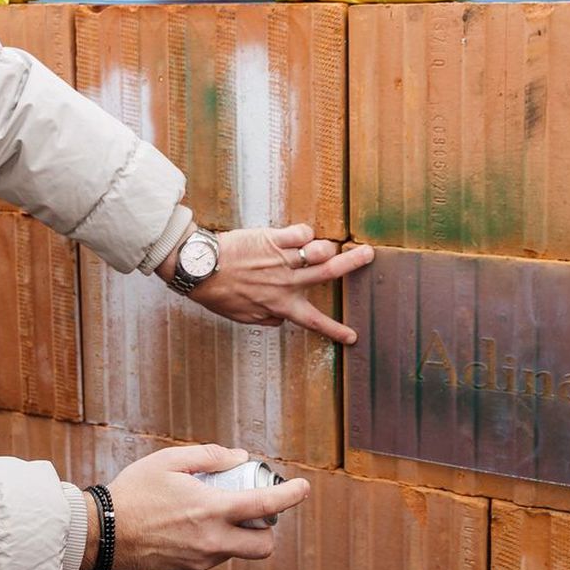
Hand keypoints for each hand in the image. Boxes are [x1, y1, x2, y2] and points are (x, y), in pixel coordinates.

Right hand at [82, 443, 309, 569]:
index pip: (265, 507)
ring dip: (233, 534)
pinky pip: (210, 558)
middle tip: (249, 509)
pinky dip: (210, 543)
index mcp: (210, 510)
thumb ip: (209, 456)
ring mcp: (199, 562)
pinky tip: (183, 526)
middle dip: (266, 529)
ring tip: (204, 512)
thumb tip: (239, 458)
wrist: (101, 532)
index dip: (291, 496)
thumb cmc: (133, 491)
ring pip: (235, 552)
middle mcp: (211, 542)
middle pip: (263, 546)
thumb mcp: (169, 461)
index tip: (303, 488)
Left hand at [181, 223, 372, 344]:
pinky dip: (306, 232)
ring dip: (329, 247)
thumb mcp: (243, 316)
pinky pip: (300, 232)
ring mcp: (281, 258)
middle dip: (353, 263)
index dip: (335, 330)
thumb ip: (266, 319)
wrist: (201, 268)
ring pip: (319, 250)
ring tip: (329, 246)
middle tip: (368, 254)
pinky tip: (302, 234)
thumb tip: (281, 320)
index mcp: (281, 305)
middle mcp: (287, 282)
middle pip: (329, 272)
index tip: (352, 336)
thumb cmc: (218, 293)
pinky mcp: (272, 238)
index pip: (314, 321)